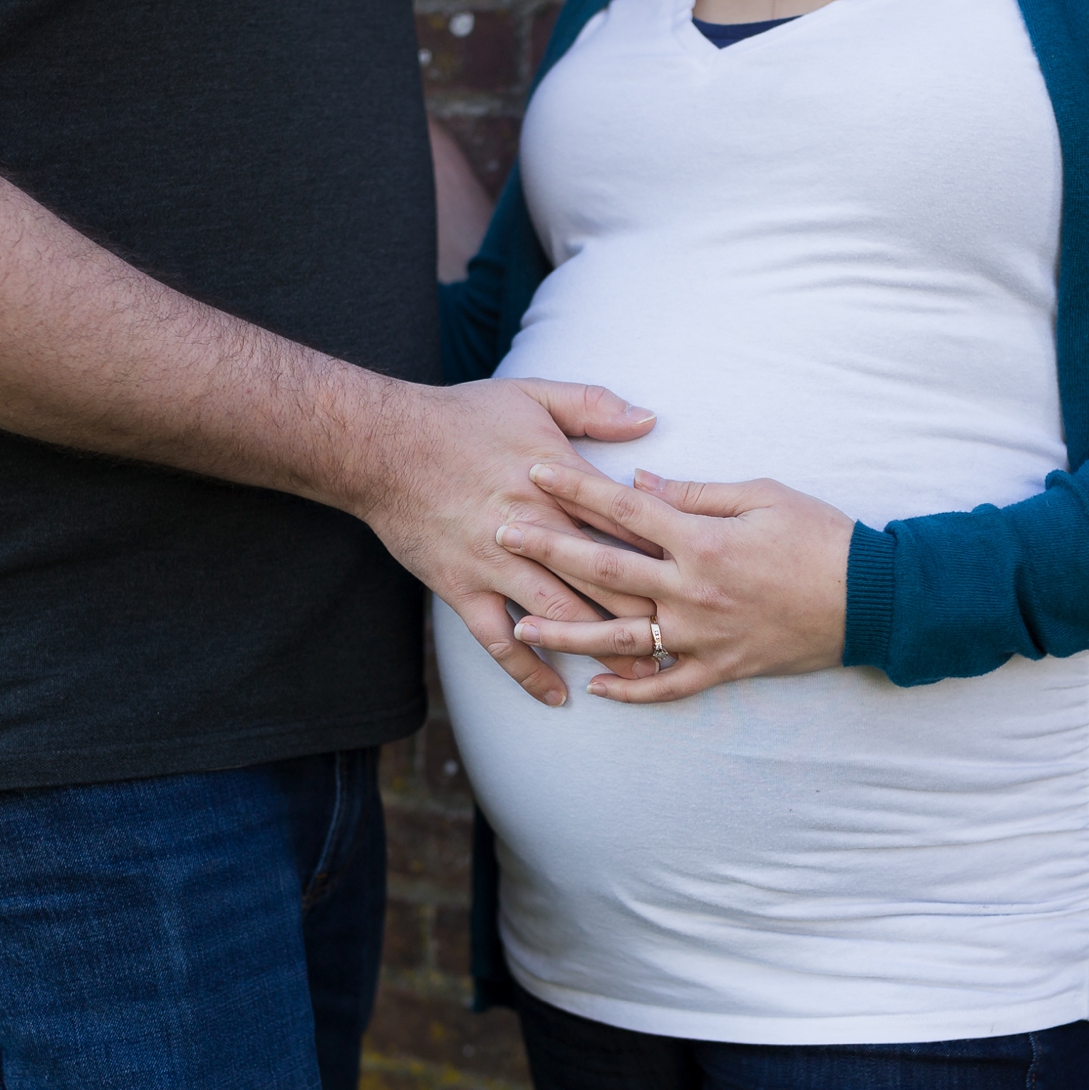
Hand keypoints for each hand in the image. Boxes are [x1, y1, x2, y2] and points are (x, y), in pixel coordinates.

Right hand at [355, 379, 659, 705]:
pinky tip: (556, 694)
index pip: (627, 525)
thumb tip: (649, 419)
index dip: (668, 552)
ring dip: (603, 647)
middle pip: (605, 580)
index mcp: (559, 486)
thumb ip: (594, 407)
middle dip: (650, 611)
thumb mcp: (533, 395)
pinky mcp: (462, 590)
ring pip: (561, 617)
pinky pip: (500, 642)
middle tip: (691, 637)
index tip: (705, 573)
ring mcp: (496, 566)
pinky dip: (530, 671)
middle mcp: (534, 532)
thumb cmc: (460, 417)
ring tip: (642, 673)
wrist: (382, 445)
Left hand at [494, 466, 854, 702]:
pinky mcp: (723, 668)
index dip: (574, 488)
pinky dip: (631, 690)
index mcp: (701, 539)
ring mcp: (704, 635)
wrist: (873, 599)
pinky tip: (595, 688)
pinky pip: (667, 686)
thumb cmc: (821, 536)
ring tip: (521, 625)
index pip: (623, 508)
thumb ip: (696, 494)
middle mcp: (692, 590)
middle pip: (604, 568)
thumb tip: (640, 483)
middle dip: (547, 550)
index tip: (533, 470)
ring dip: (568, 632)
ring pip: (621, 637)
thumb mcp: (762, 496)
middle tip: (500, 535)